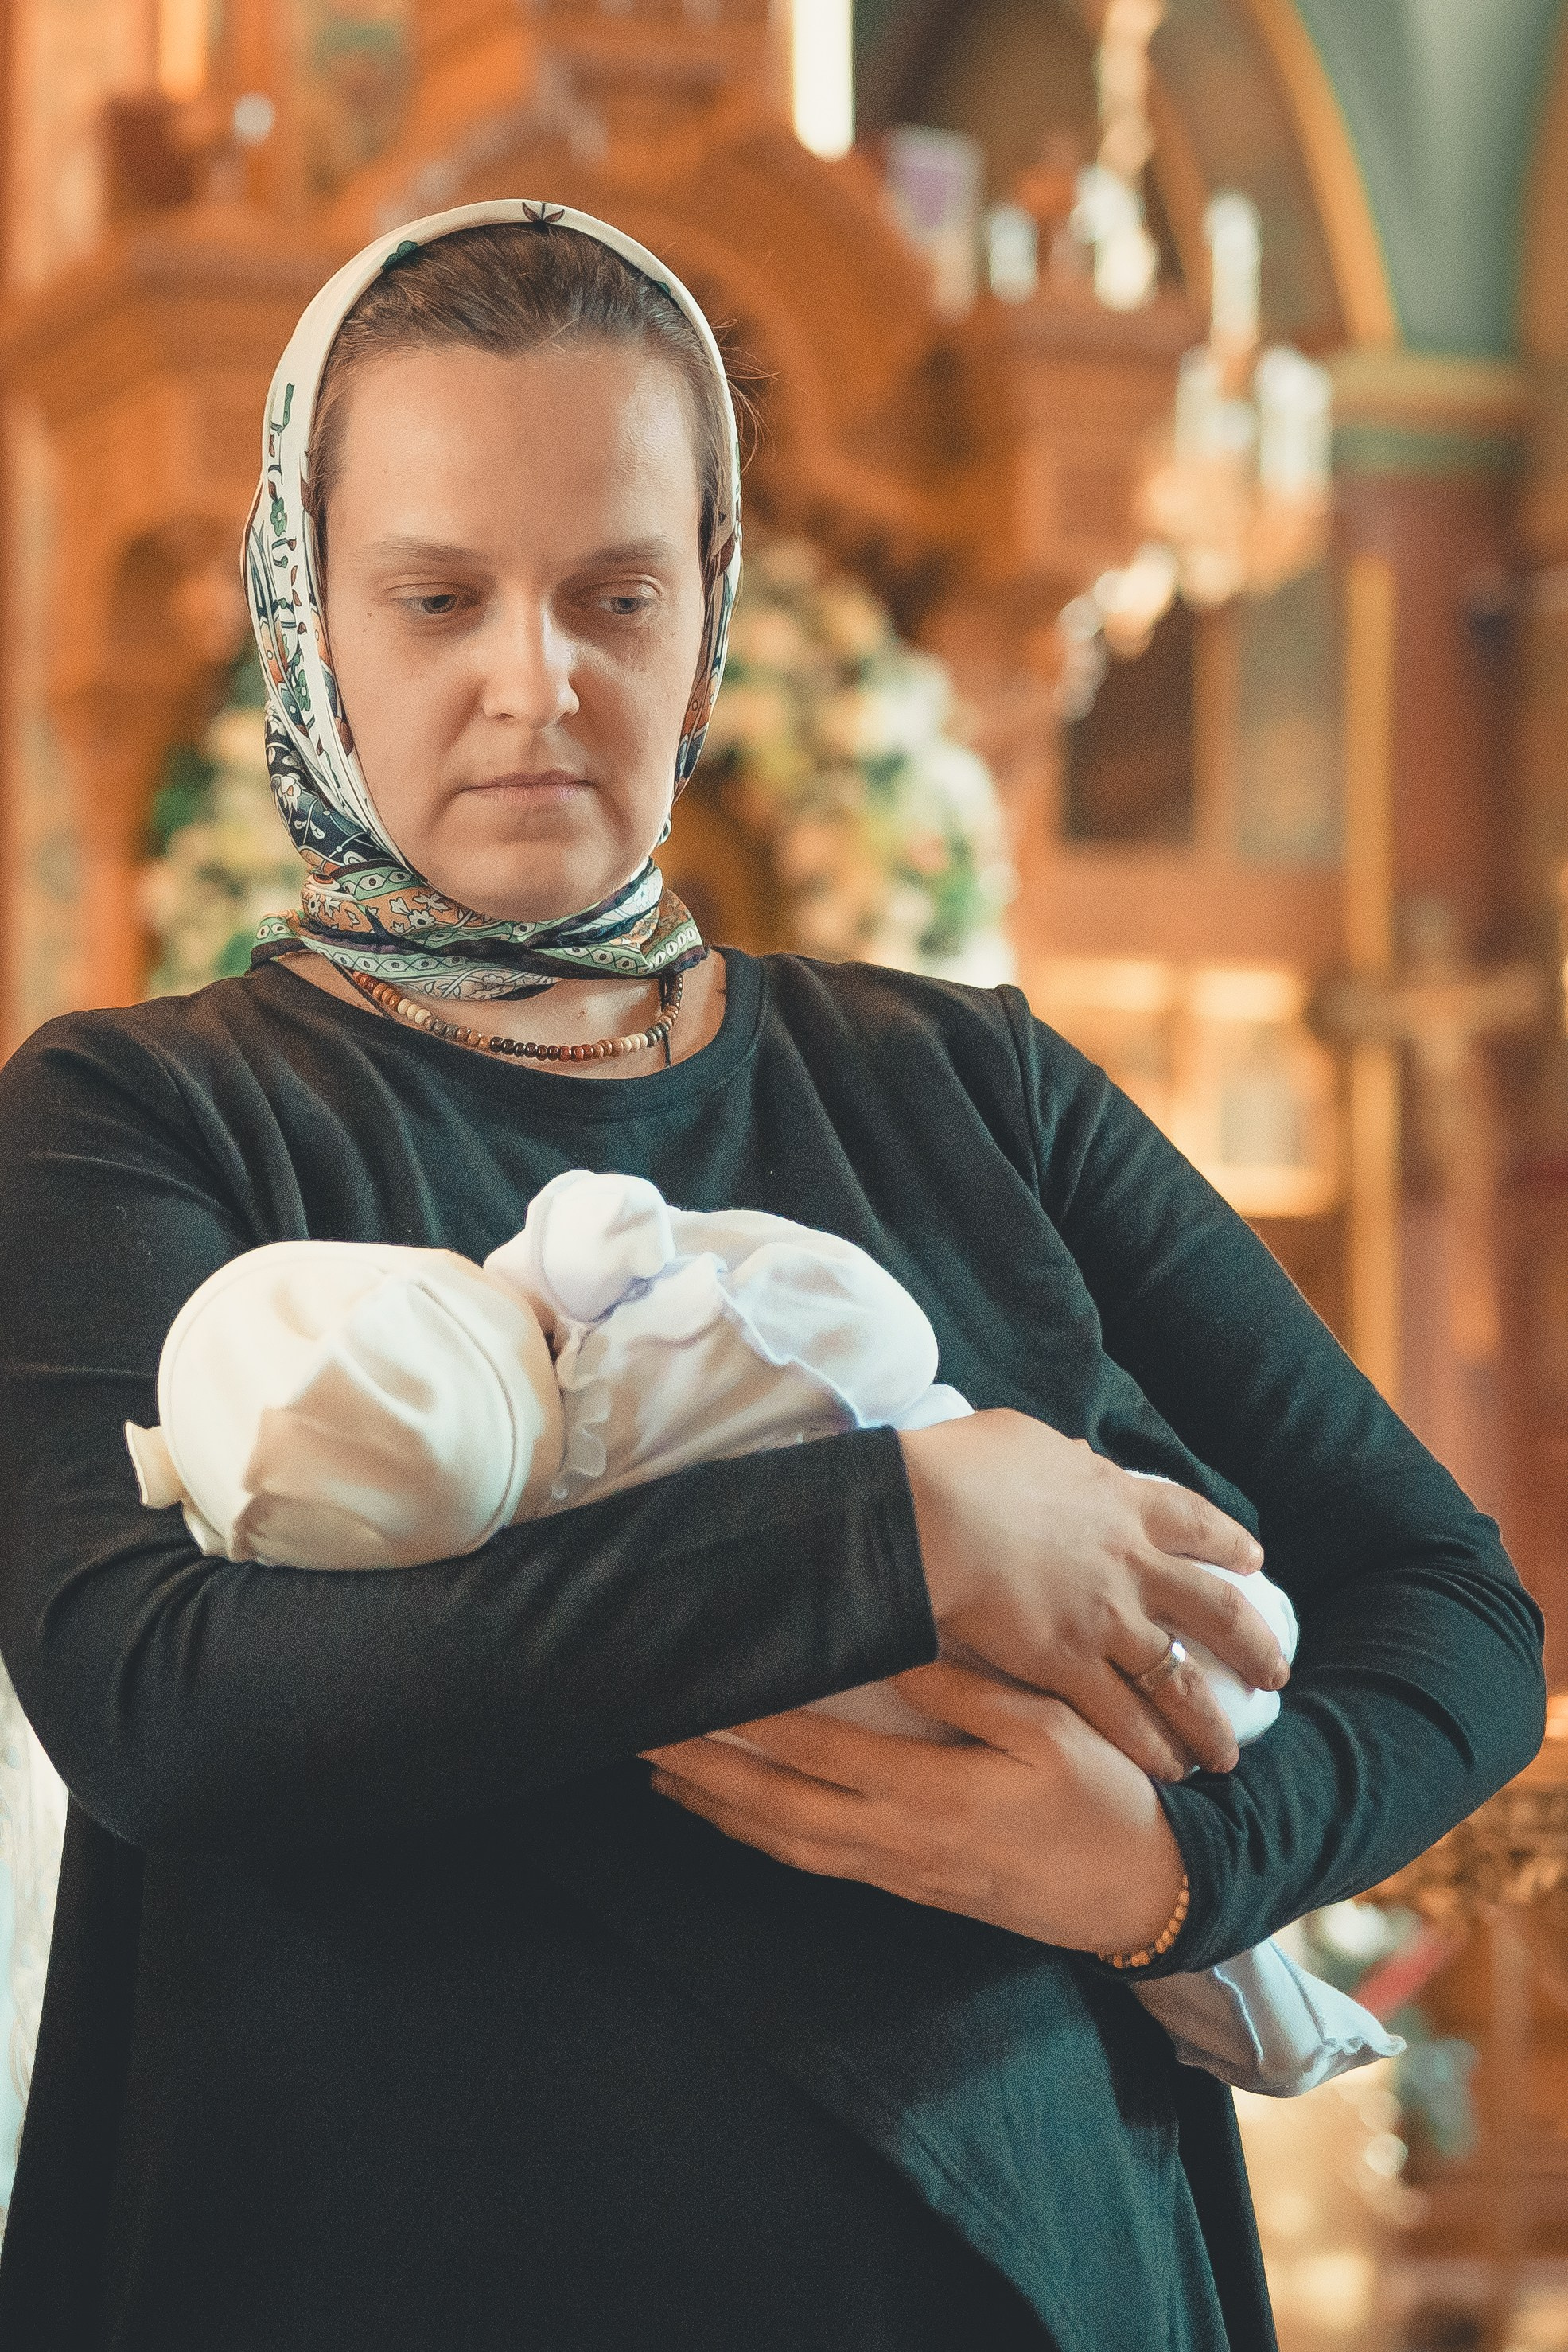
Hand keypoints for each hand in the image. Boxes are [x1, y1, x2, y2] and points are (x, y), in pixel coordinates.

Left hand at [645, 1659, 1187, 1954]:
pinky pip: (815, 1862)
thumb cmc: (1103, 1799)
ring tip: (662, 1773)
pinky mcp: (909, 1887)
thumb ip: (970, 1690)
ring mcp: (899, 1871)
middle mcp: (897, 1840)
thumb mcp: (1052, 1730)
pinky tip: (735, 1817)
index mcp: (930, 1793)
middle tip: (638, 1733)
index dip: (746, 1721)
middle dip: (702, 1771)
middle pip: (776, 1807)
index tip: (693, 1687)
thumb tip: (896, 1649)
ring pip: (787, 1842)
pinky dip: (763, 1838)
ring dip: (719, 1809)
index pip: (814, 1750)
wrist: (1141, 1893)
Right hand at [899, 1410, 1284, 1778]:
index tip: (1253, 1562)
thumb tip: (1072, 1456)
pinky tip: (1168, 1771)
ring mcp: (1105, 1618)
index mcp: (1118, 1500)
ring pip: (1178, 1680)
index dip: (1227, 1543)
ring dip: (1207, 1720)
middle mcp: (1129, 1563)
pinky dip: (1150, 1747)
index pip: (1192, 1521)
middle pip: (1213, 1608)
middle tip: (1274, 1672)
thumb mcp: (1022, 1438)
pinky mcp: (1068, 1665)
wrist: (928, 1513)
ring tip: (1225, 1754)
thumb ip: (1058, 1457)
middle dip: (1250, 1643)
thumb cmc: (959, 1466)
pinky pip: (1124, 1717)